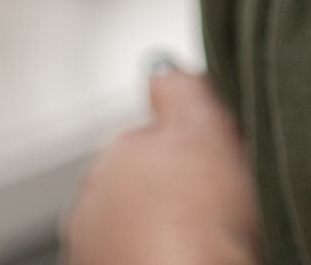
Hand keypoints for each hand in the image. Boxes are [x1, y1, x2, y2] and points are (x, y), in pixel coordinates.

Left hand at [61, 60, 261, 264]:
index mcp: (113, 154)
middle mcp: (88, 204)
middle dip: (172, 191)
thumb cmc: (204, 224)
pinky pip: (136, 259)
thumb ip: (181, 89)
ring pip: (137, 230)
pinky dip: (159, 261)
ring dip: (164, 234)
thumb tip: (159, 66)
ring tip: (207, 245)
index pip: (153, 136)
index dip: (195, 147)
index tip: (221, 162)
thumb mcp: (207, 128)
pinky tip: (193, 263)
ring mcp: (90, 254)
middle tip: (218, 207)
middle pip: (141, 184)